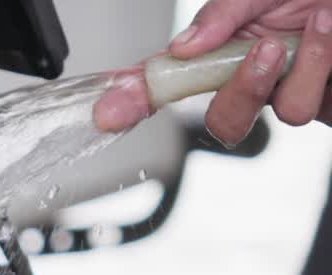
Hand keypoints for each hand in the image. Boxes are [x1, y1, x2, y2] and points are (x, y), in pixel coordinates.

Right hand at [95, 0, 331, 140]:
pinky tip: (328, 35)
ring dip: (294, 72)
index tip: (109, 112)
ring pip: (269, 116)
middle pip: (219, 115)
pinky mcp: (322, 102)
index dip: (135, 97)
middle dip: (238, 92)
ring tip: (316, 28)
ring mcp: (289, 89)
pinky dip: (316, 67)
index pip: (169, 76)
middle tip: (259, 55)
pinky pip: (301, 108)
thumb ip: (221, 13)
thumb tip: (183, 47)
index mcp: (227, 42)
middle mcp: (255, 70)